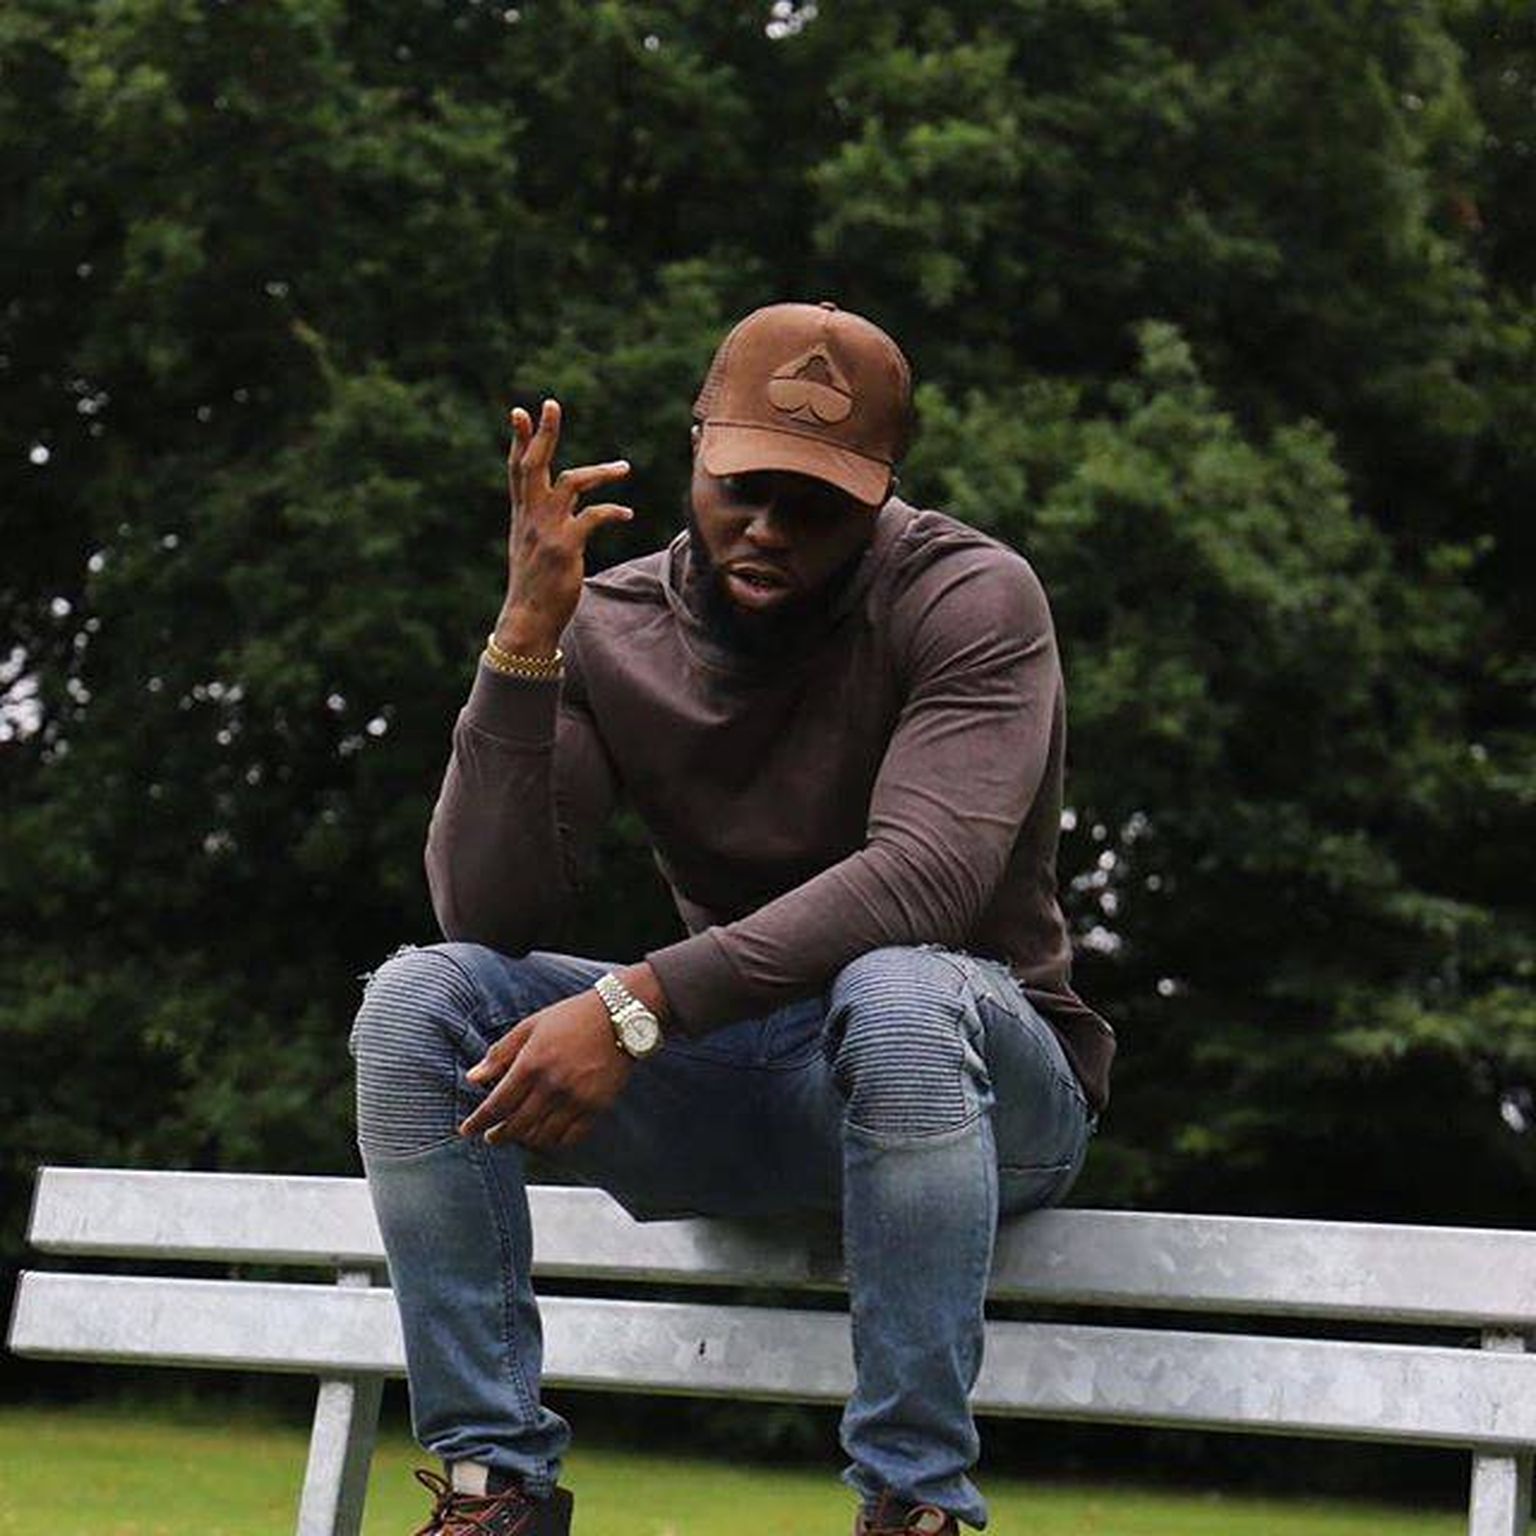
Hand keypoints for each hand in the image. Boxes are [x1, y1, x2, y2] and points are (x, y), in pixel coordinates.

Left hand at [459, 988, 631, 1150]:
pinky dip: (554, 1141)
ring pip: (541, 1136)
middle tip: (492, 1137)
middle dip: (499, 1135)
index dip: (479, 1122)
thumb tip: (473, 1077)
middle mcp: (552, 1085)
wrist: (620, 1018)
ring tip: (519, 1134)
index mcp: (531, 1063)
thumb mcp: (530, 1027)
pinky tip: (547, 1135)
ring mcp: (576, 1099)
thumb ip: (500, 1054)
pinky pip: (570, 1138)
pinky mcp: (596, 1108)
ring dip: (525, 1139)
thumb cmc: (572, 1018)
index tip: (467, 1130)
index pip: (497, 1104)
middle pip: (516, 1125)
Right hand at [495, 399, 631, 653]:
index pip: (518, 469)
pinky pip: (592, 517)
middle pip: (533, 465)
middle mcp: (530, 517)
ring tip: (624, 468)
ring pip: (568, 483)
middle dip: (542, 433)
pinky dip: (612, 511)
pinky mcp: (565, 548)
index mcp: (522, 515)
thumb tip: (566, 503)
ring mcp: (546, 531)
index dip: (519, 440)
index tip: (520, 412)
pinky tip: (627, 512)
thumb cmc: (536, 585)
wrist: (529, 620)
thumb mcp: (533, 546)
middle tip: (551, 404)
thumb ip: (543, 520)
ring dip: (599, 471)